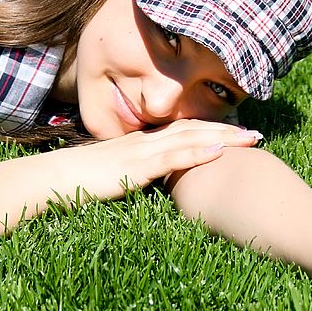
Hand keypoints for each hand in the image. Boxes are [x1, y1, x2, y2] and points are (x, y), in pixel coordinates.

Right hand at [56, 119, 262, 200]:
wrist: (55, 178)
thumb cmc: (80, 181)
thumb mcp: (114, 174)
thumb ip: (134, 172)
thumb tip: (149, 180)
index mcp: (141, 143)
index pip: (183, 130)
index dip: (212, 129)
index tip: (237, 132)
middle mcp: (146, 141)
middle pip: (194, 128)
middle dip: (227, 130)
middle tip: (256, 133)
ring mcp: (142, 151)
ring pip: (190, 137)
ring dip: (223, 137)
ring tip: (250, 139)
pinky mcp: (136, 166)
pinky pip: (172, 157)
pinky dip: (198, 152)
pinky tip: (220, 151)